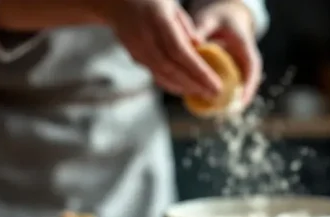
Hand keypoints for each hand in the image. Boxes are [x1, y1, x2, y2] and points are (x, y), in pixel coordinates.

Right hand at [99, 0, 222, 97]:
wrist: (114, 2)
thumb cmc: (150, 0)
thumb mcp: (170, 4)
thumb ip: (185, 26)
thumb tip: (198, 47)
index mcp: (157, 19)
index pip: (180, 51)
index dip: (198, 71)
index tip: (216, 84)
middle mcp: (145, 36)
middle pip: (171, 67)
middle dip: (195, 84)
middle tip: (215, 94)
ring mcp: (137, 48)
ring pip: (162, 74)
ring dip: (184, 87)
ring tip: (204, 93)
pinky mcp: (134, 56)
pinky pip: (155, 74)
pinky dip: (172, 84)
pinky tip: (186, 88)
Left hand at [192, 0, 261, 106]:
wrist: (226, 16)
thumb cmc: (219, 16)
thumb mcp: (210, 19)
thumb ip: (200, 30)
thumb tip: (190, 43)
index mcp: (246, 48)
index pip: (252, 70)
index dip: (248, 87)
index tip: (240, 101)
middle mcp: (247, 62)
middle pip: (247, 85)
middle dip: (238, 100)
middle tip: (227, 113)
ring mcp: (241, 69)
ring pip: (239, 89)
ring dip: (229, 102)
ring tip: (215, 113)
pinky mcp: (233, 73)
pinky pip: (229, 87)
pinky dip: (219, 96)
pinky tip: (205, 103)